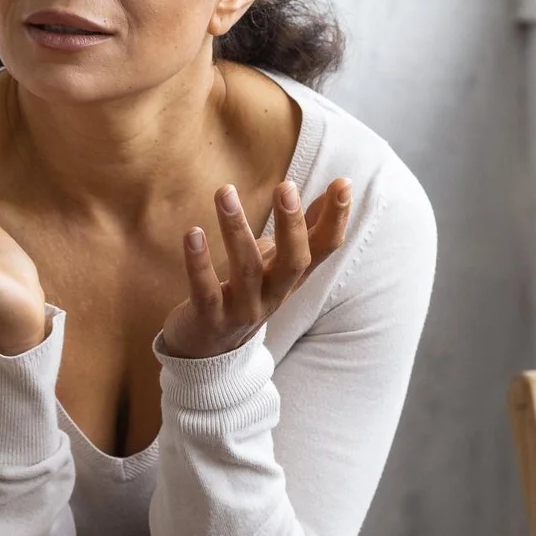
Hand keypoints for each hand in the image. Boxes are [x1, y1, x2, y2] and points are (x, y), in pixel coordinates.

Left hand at [162, 178, 352, 360]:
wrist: (210, 353)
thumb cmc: (248, 293)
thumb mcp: (280, 263)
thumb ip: (306, 229)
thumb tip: (338, 189)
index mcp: (292, 277)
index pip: (324, 249)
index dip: (337, 219)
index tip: (343, 183)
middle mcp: (274, 294)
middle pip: (294, 262)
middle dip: (292, 225)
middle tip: (285, 186)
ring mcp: (243, 310)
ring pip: (246, 271)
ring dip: (236, 229)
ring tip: (225, 192)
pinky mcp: (209, 319)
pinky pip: (206, 292)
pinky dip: (199, 264)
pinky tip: (192, 233)